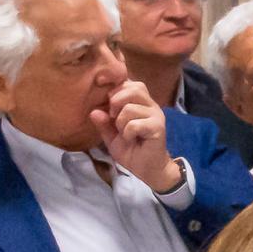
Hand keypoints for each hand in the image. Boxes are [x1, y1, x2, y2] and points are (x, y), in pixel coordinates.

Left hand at [94, 80, 180, 194]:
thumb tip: (94, 111)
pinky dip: (127, 133)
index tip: (105, 98)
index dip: (115, 86)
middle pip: (133, 88)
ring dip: (120, 122)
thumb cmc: (130, 149)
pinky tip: (131, 139)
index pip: (128, 82)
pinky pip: (134, 124)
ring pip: (130, 108)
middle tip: (113, 117)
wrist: (146, 169)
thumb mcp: (111, 135)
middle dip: (116, 101)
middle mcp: (150, 105)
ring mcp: (156, 115)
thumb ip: (103, 122)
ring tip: (124, 132)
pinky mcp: (158, 127)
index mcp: (140, 102)